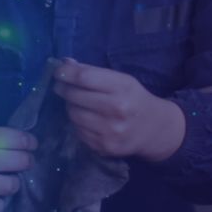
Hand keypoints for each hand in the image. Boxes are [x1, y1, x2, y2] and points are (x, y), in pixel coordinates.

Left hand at [52, 57, 185, 161]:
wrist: (154, 130)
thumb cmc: (135, 99)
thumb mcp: (122, 80)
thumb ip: (93, 72)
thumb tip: (64, 64)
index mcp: (122, 88)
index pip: (84, 77)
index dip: (65, 73)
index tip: (57, 71)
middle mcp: (116, 109)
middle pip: (74, 96)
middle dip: (63, 89)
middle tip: (60, 86)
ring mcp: (109, 131)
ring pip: (73, 114)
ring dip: (70, 107)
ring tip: (76, 103)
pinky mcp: (103, 147)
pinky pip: (78, 131)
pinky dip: (77, 123)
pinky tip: (87, 119)